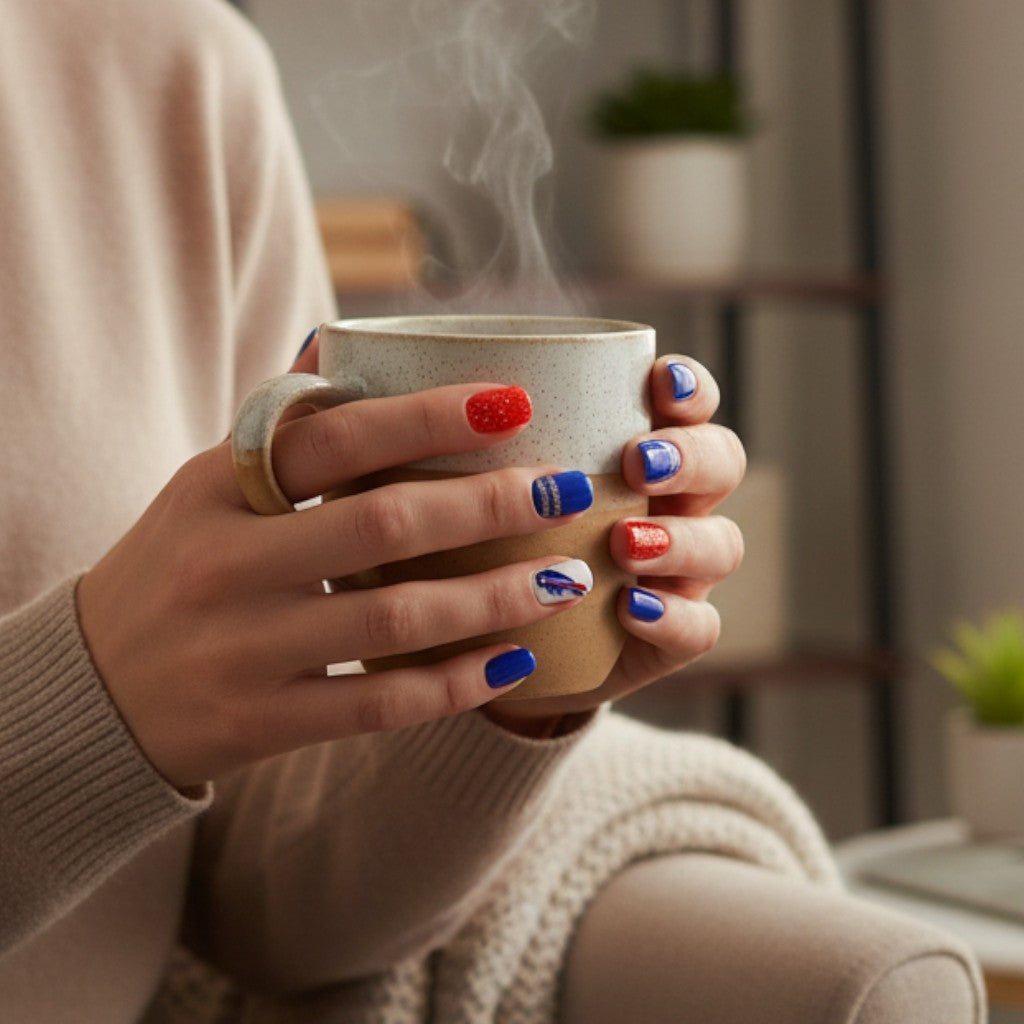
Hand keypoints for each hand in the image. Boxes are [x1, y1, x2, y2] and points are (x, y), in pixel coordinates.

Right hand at [77, 339, 591, 787]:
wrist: (93, 687)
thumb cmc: (177, 566)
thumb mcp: (207, 486)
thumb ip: (280, 431)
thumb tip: (338, 338)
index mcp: (218, 487)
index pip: (335, 436)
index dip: (429, 417)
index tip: (514, 403)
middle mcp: (227, 563)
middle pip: (380, 525)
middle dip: (486, 505)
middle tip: (565, 492)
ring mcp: (243, 649)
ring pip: (391, 621)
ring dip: (491, 598)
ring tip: (565, 579)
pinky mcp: (259, 722)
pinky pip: (377, 705)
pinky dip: (453, 684)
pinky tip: (514, 661)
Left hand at [484, 355, 744, 730]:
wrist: (491, 651)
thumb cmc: (482, 549)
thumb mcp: (474, 493)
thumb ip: (471, 446)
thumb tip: (420, 391)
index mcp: (636, 452)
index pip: (687, 403)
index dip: (688, 387)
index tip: (658, 381)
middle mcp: (671, 503)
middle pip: (723, 462)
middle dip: (690, 455)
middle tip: (637, 462)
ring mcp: (680, 572)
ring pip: (723, 543)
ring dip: (681, 538)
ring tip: (624, 541)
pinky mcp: (670, 637)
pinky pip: (699, 628)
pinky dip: (670, 616)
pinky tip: (628, 608)